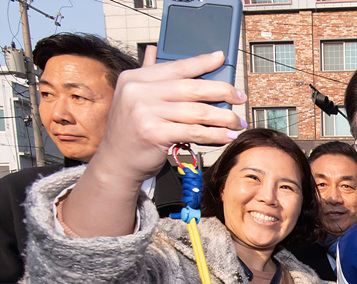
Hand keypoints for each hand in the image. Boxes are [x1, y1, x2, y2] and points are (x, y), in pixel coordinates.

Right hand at [65, 48, 246, 237]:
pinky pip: (194, 131)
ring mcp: (144, 112)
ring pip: (197, 112)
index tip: (221, 58)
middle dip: (222, 91)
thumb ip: (148, 76)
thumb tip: (155, 49)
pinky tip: (227, 136)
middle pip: (191, 88)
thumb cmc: (132, 131)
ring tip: (237, 122)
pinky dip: (215, 134)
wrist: (117, 162)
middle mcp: (138, 92)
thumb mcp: (134, 98)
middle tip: (239, 97)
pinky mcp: (154, 134)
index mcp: (135, 79)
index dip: (201, 62)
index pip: (176, 67)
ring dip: (224, 117)